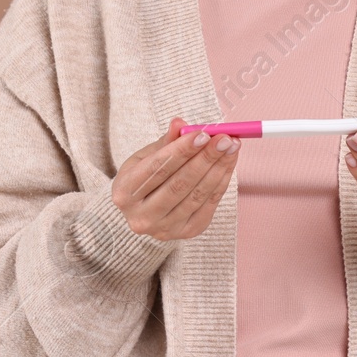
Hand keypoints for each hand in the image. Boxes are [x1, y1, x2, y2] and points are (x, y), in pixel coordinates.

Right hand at [112, 116, 240, 240]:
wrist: (143, 211)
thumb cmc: (143, 178)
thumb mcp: (144, 157)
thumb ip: (165, 142)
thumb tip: (181, 124)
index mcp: (124, 193)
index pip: (157, 168)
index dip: (182, 151)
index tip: (203, 134)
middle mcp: (141, 217)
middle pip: (179, 184)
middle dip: (205, 158)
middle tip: (224, 139)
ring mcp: (164, 229)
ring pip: (197, 195)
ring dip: (218, 168)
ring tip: (232, 147)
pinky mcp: (186, 233)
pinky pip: (209, 204)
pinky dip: (221, 181)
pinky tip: (228, 164)